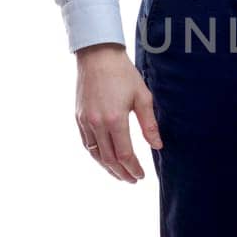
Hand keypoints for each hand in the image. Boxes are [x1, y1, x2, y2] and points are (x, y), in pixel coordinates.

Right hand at [75, 43, 162, 181]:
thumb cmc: (123, 73)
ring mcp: (85, 121)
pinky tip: (104, 159)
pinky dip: (96, 155)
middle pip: (109, 159)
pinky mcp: (78, 117)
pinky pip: (86, 143)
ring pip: (95, 154)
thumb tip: (158, 146)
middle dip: (122, 173)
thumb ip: (149, 124)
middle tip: (132, 180)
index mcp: (115, 119)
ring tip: (119, 175)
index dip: (134, 168)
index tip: (141, 175)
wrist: (97, 56)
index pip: (125, 154)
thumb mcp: (142, 97)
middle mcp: (97, 124)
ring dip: (108, 168)